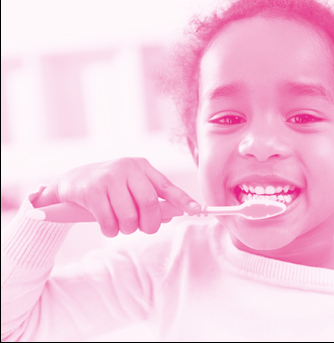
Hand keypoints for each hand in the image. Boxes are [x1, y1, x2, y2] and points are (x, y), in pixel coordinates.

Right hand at [32, 158, 200, 236]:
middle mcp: (127, 168)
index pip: (168, 186)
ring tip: (120, 225)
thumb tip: (172, 214)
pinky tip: (106, 224)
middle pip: (150, 204)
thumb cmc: (109, 188)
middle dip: (149, 224)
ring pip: (129, 216)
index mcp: (142, 167)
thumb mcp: (131, 187)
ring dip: (127, 229)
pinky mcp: (91, 191)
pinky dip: (110, 231)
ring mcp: (108, 178)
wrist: (71, 182)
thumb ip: (152, 200)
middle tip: (143, 228)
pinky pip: (109, 222)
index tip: (198, 211)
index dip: (184, 200)